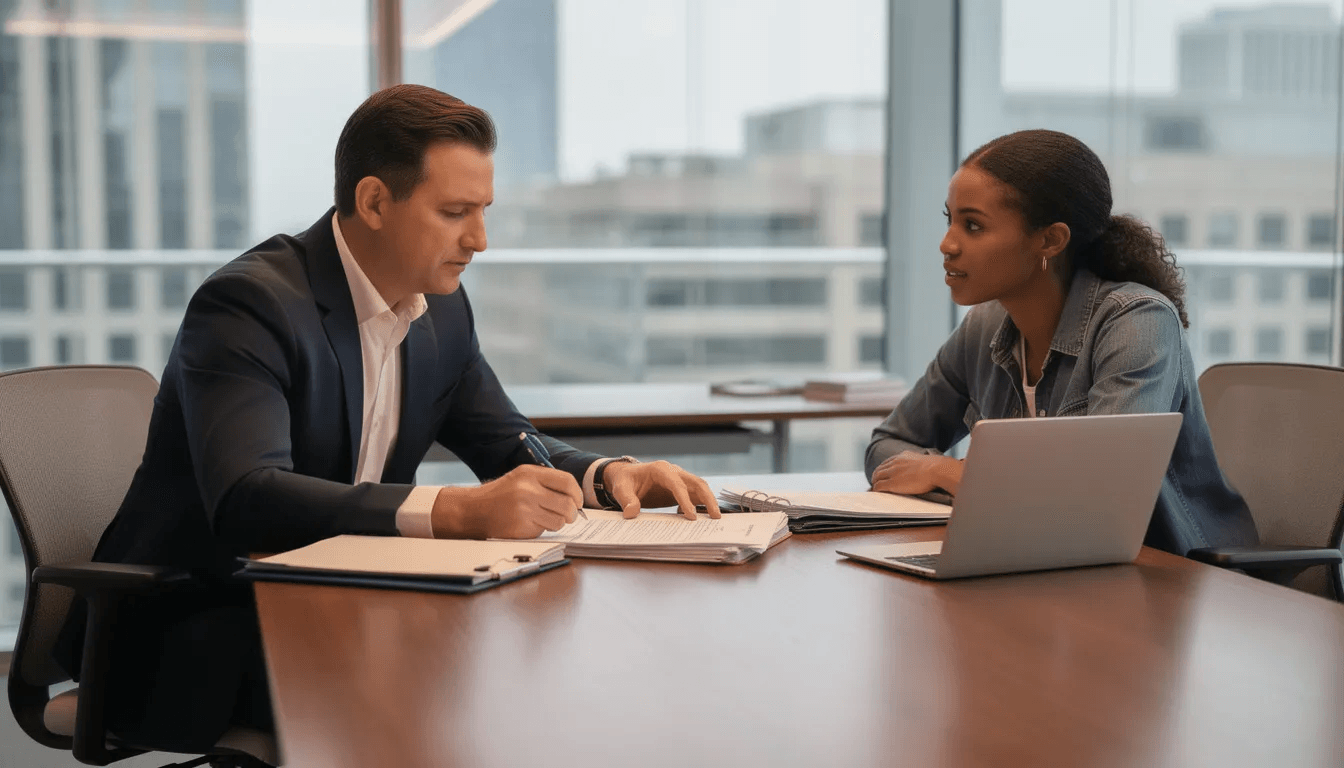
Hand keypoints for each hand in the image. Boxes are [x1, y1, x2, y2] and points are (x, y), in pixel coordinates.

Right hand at [431, 465, 582, 538]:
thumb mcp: (521, 477)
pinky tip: (529, 523)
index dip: (577, 494)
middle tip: (568, 515)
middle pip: (567, 504)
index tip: (578, 501)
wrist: (473, 510)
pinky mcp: (521, 528)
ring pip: (559, 520)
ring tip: (544, 518)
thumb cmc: (501, 494)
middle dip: (571, 513)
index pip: (567, 482)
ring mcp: (525, 510)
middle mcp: (528, 490)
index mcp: (530, 474)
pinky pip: (544, 530)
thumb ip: (546, 482)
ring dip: (557, 522)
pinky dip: (542, 529)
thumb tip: (575, 497)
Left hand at [602, 460, 720, 520]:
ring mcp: (679, 479)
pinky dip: (700, 506)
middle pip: (697, 483)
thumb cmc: (625, 481)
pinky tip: (696, 520)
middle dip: (708, 499)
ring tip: (714, 519)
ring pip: (700, 488)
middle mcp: (674, 472)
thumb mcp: (621, 489)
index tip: (691, 516)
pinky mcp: (681, 488)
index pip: (677, 484)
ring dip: (708, 502)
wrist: (627, 477)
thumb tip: (631, 514)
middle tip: (716, 516)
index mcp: (661, 469)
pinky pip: (695, 496)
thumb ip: (627, 500)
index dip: (685, 500)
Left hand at [870, 453, 963, 496]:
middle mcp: (895, 462)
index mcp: (903, 456)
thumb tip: (923, 469)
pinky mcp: (892, 483)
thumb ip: (918, 464)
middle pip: (880, 469)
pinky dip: (876, 489)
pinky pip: (879, 486)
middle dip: (876, 476)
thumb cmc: (936, 468)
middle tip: (876, 482)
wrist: (937, 470)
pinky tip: (876, 492)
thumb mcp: (923, 462)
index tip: (883, 473)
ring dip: (875, 482)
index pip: (888, 462)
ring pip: (876, 477)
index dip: (884, 469)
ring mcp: (893, 472)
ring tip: (875, 488)